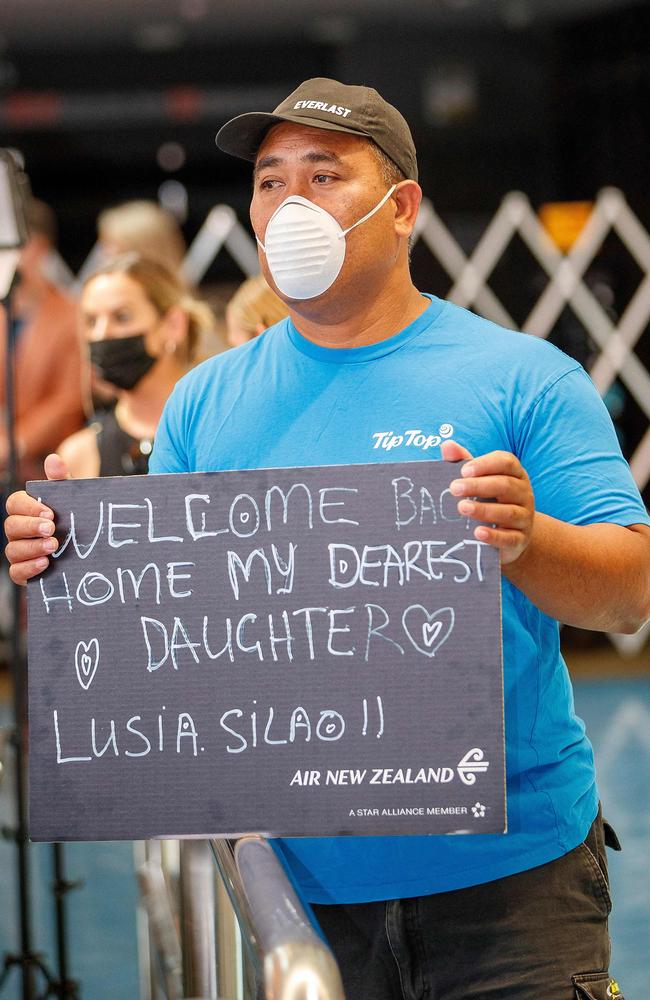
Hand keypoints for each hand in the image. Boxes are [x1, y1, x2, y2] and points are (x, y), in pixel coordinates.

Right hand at [5, 453, 70, 584]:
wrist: (94, 545)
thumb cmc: (78, 517)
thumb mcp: (74, 498)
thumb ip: (62, 480)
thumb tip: (53, 459)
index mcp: (28, 509)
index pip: (15, 503)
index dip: (29, 508)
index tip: (50, 513)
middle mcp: (20, 530)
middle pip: (11, 526)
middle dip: (30, 527)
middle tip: (52, 530)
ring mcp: (21, 551)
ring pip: (12, 550)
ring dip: (31, 548)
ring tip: (52, 547)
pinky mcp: (26, 572)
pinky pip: (16, 572)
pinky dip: (28, 568)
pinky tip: (45, 563)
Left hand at [441, 440, 534, 565]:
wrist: (511, 535)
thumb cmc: (491, 500)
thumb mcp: (480, 480)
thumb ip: (465, 462)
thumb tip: (447, 446)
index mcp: (515, 474)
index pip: (506, 462)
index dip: (485, 464)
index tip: (463, 470)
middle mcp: (524, 493)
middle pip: (505, 485)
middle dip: (479, 486)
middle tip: (454, 489)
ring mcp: (525, 516)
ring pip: (509, 511)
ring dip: (484, 510)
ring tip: (461, 508)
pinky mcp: (520, 539)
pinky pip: (510, 537)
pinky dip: (494, 535)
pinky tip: (478, 533)